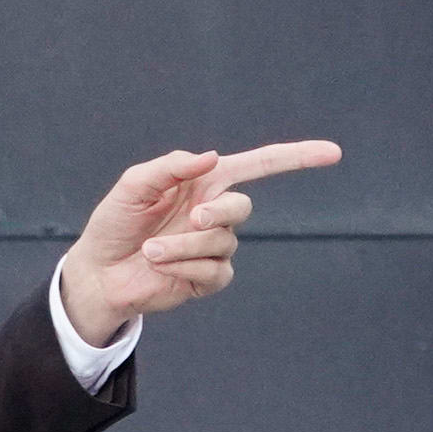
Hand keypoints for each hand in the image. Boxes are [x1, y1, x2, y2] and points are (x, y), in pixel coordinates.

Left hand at [55, 141, 344, 344]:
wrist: (99, 272)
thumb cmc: (115, 223)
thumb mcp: (134, 185)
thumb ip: (171, 166)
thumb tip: (212, 157)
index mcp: (205, 182)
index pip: (260, 165)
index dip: (297, 157)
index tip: (333, 153)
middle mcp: (215, 212)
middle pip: (242, 207)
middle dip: (218, 212)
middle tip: (191, 219)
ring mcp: (214, 247)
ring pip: (222, 243)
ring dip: (184, 246)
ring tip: (150, 251)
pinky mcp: (208, 278)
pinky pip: (215, 271)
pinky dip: (185, 267)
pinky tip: (161, 267)